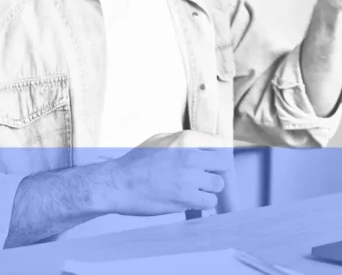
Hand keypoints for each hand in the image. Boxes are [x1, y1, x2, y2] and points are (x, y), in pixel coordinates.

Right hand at [102, 131, 232, 215]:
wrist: (118, 184)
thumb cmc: (136, 161)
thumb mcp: (160, 139)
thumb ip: (184, 140)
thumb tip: (204, 144)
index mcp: (186, 139)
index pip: (220, 144)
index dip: (216, 154)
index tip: (211, 161)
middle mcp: (191, 157)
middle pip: (224, 164)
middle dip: (216, 170)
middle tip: (204, 176)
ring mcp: (189, 179)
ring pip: (218, 185)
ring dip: (209, 188)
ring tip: (194, 189)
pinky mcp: (186, 199)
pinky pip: (209, 202)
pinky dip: (202, 202)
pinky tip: (190, 200)